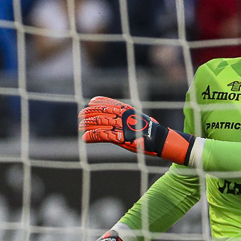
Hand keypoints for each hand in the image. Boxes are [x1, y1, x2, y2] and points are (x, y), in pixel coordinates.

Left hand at [79, 96, 195, 163]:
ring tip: (80, 126)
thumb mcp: (141, 120)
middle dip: (89, 112)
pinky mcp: (120, 138)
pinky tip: (85, 138)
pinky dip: (92, 136)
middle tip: (81, 114)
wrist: (160, 139)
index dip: (99, 102)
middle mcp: (123, 116)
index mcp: (128, 110)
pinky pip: (102, 136)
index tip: (91, 102)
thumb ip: (131, 118)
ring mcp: (121, 126)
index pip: (110, 103)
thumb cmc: (152, 131)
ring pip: (99, 122)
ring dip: (88, 124)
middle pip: (102, 111)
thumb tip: (127, 117)